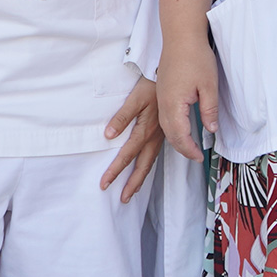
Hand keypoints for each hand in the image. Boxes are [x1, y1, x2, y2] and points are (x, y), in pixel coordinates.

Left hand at [102, 76, 161, 200]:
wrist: (171, 77)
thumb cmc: (152, 85)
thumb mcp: (135, 98)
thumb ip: (122, 117)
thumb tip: (108, 136)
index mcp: (145, 130)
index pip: (127, 155)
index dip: (116, 170)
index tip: (105, 184)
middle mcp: (154, 137)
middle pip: (142, 166)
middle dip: (132, 184)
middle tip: (123, 199)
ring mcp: (160, 136)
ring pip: (150, 162)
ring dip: (141, 178)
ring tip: (133, 191)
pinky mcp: (164, 132)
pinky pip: (155, 154)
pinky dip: (149, 166)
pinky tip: (145, 169)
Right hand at [157, 43, 221, 159]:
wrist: (181, 36)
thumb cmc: (195, 57)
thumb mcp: (209, 86)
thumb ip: (209, 110)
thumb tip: (211, 129)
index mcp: (174, 105)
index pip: (181, 136)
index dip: (190, 150)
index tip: (199, 157)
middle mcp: (163, 104)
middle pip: (170, 134)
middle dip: (182, 148)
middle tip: (195, 156)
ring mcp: (160, 98)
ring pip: (164, 127)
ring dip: (176, 139)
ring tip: (188, 146)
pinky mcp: (161, 92)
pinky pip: (163, 117)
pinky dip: (171, 128)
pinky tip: (179, 128)